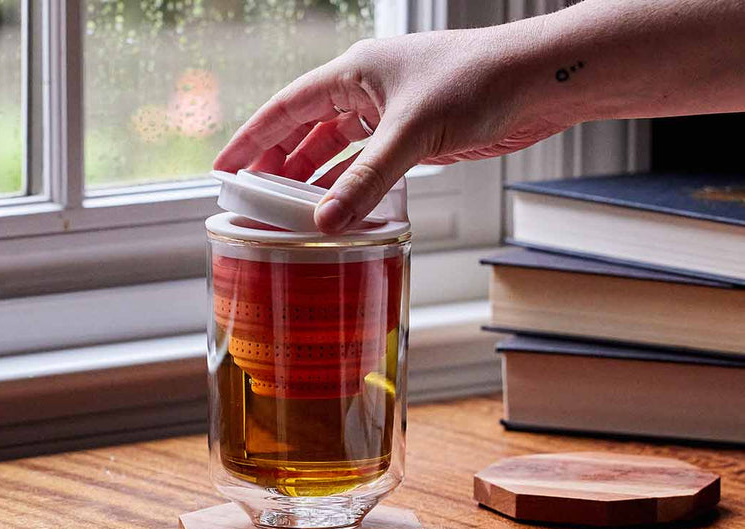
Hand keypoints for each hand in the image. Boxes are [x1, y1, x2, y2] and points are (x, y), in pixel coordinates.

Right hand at [214, 28, 572, 232]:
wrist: (541, 80)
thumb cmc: (481, 80)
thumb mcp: (413, 134)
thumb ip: (367, 181)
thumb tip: (326, 221)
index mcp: (354, 71)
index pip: (285, 107)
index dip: (251, 139)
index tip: (224, 167)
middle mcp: (366, 89)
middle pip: (304, 128)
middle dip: (276, 163)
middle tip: (251, 197)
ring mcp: (390, 111)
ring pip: (335, 147)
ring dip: (312, 177)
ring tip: (285, 209)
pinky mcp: (415, 132)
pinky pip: (367, 161)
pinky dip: (349, 184)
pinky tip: (338, 206)